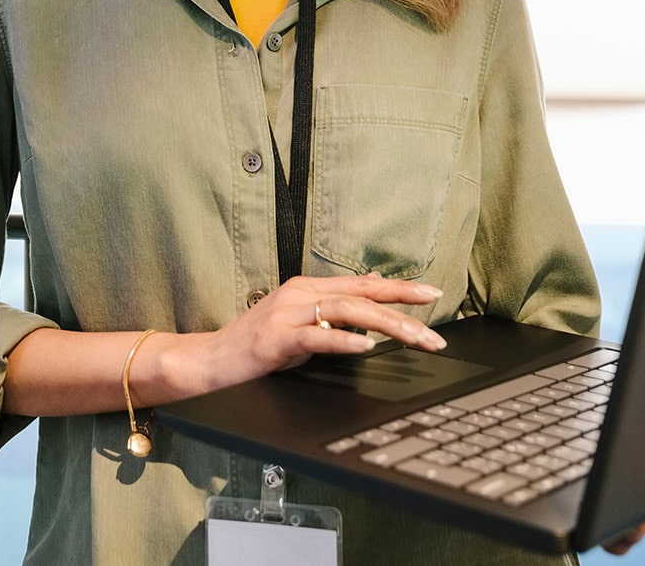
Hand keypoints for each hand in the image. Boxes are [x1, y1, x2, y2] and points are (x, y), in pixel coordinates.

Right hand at [192, 274, 444, 393]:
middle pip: (360, 296)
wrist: (210, 361)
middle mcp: (298, 294)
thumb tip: (370, 297)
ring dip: (385, 325)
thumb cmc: (256, 347)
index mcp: (306, 289)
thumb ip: (332, 311)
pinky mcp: (275, 339)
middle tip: (434, 330)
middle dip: (403, 311)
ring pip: (345, 312)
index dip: (399, 287)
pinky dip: (342, 341)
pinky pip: (314, 337)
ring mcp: (285, 315)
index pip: (362, 285)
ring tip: (413, 338)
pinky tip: (364, 348)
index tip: (433, 293)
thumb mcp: (299, 322)